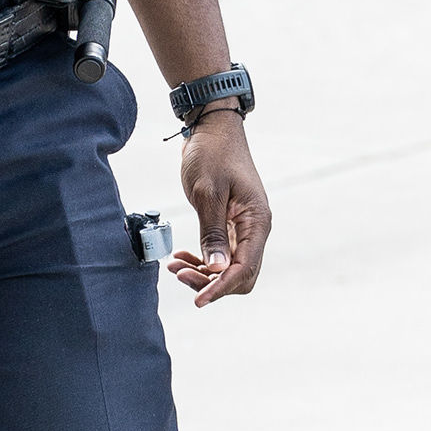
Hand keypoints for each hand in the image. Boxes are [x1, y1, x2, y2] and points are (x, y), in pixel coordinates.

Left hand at [168, 111, 270, 306]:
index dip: (220, 288)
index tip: (197, 300)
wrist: (213, 129)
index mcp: (256, 222)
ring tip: (174, 266)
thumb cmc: (212, 154)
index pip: (244, 269)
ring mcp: (245, 228)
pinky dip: (203, 259)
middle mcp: (256, 228)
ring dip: (203, 272)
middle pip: (241, 275)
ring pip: (230, 267)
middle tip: (179, 274)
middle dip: (211, 282)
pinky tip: (182, 256)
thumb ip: (213, 232)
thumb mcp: (207, 192)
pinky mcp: (231, 224)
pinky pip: (222, 254)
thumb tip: (217, 268)